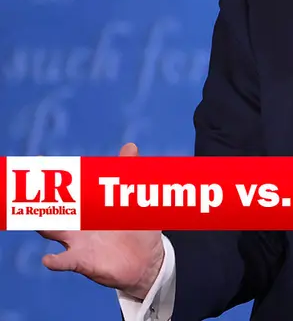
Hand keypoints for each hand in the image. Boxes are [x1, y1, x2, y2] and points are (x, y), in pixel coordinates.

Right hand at [37, 143, 164, 300]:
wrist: (145, 260)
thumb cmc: (134, 228)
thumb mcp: (134, 200)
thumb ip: (129, 173)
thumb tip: (130, 146)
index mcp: (88, 205)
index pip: (67, 190)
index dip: (55, 179)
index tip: (44, 166)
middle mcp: (77, 222)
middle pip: (52, 208)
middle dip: (42, 198)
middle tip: (31, 190)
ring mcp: (77, 241)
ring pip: (52, 231)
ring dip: (45, 224)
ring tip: (39, 220)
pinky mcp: (82, 260)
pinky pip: (63, 261)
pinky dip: (55, 261)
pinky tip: (49, 259)